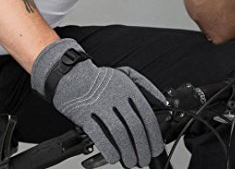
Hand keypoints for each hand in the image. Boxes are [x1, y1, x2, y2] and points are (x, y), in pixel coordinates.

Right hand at [31, 38, 165, 167]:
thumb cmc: (100, 78)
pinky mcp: (84, 114)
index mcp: (127, 87)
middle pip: (135, 127)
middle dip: (142, 148)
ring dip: (128, 152)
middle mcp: (115, 96)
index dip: (153, 136)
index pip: (147, 115)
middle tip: (143, 159)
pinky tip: (113, 157)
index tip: (155, 148)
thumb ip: (146, 86)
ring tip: (130, 161)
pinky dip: (109, 150)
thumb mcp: (125, 74)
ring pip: (119, 134)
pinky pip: (99, 136)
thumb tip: (163, 101)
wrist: (71, 75)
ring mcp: (99, 105)